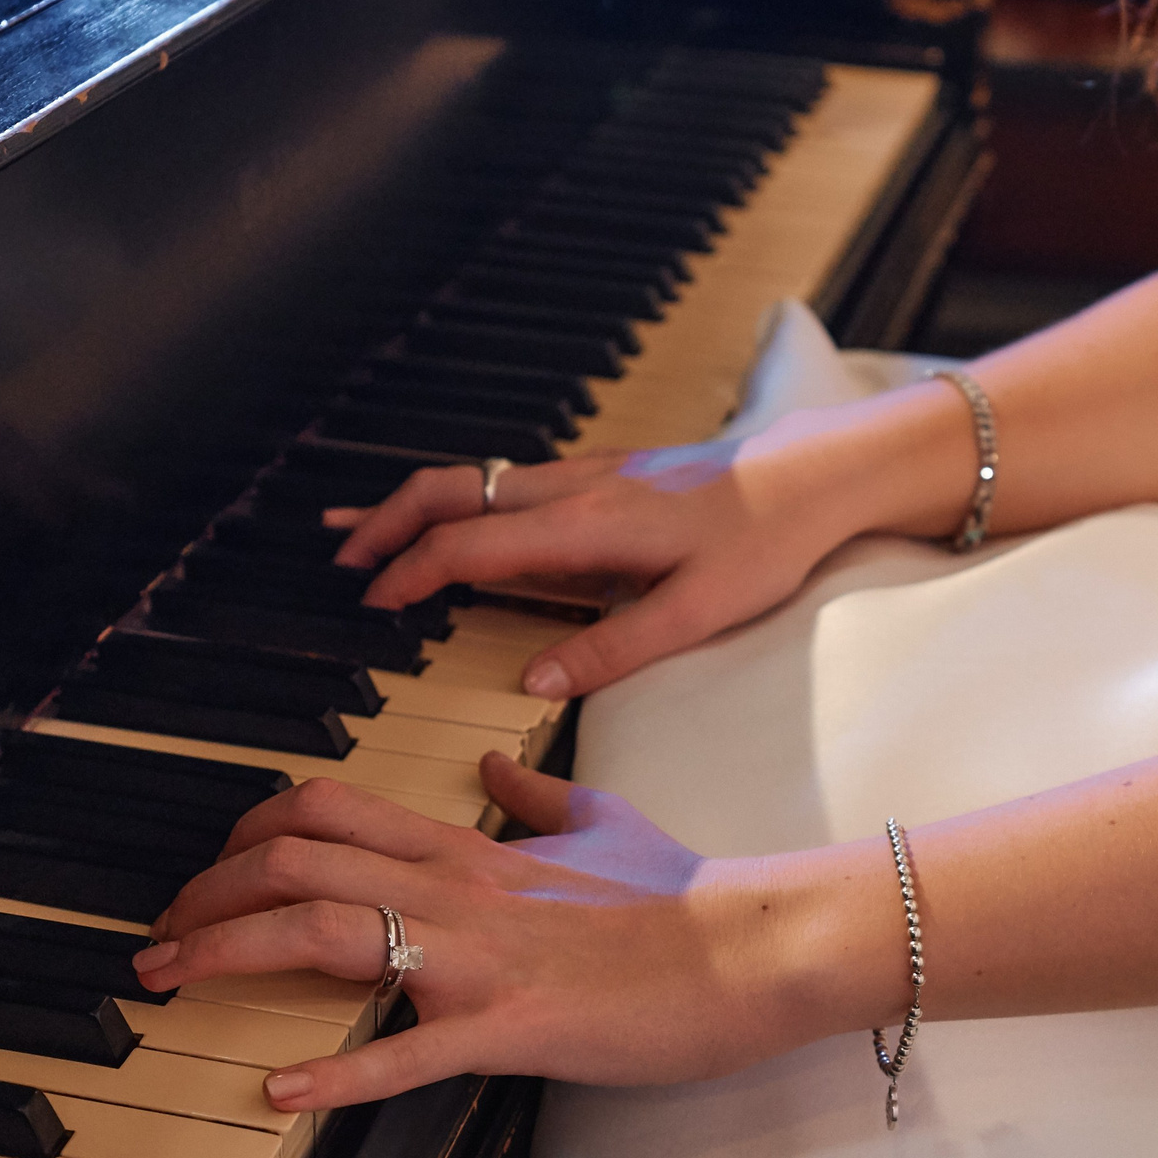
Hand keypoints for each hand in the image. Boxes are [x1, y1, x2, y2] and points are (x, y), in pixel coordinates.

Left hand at [130, 755, 803, 1110]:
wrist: (746, 945)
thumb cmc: (681, 891)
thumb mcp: (603, 819)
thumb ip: (536, 794)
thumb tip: (494, 766)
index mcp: (470, 844)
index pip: (328, 809)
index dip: (247, 833)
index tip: (213, 870)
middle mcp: (456, 886)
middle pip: (297, 859)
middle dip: (206, 893)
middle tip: (160, 936)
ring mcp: (477, 955)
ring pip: (326, 928)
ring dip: (228, 952)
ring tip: (168, 982)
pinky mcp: (509, 1026)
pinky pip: (409, 1051)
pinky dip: (337, 1074)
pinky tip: (280, 1092)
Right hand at [326, 405, 940, 696]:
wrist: (817, 472)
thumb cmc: (766, 541)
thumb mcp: (697, 610)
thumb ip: (613, 651)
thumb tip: (534, 686)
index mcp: (586, 525)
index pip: (469, 545)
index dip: (411, 573)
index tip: (370, 604)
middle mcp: (574, 487)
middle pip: (453, 492)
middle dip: (387, 523)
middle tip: (340, 561)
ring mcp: (588, 472)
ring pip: (478, 478)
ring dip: (416, 503)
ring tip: (364, 529)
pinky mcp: (607, 471)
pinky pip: (512, 479)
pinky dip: (464, 497)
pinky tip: (455, 516)